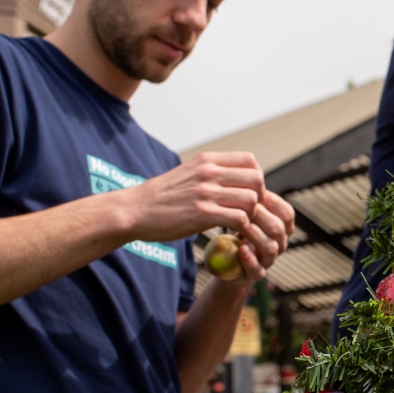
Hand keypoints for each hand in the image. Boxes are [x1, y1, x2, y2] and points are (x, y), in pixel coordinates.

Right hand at [121, 152, 266, 241]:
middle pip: (257, 180)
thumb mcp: (188, 173)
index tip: (248, 193)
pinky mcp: (202, 214)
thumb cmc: (162, 196)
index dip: (256, 178)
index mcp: (207, 160)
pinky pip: (239, 218)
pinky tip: (231, 232)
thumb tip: (237, 177)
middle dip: (259, 198)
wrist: (134, 210)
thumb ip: (211, 172)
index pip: (250, 160)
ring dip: (250, 214)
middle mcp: (208, 172)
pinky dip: (241, 228)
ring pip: (251, 200)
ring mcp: (206, 193)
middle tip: (248, 211)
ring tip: (239, 222)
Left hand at [231, 190, 296, 281]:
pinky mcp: (255, 274)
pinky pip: (258, 270)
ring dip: (256, 235)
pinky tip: (241, 249)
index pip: (286, 213)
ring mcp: (268, 260)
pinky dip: (250, 259)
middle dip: (262, 216)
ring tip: (241, 226)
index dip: (272, 202)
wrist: (225, 259)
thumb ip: (250, 195)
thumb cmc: (235, 229)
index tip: (253, 194)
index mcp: (280, 226)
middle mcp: (278, 243)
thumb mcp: (243, 209)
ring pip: (271, 248)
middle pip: (279, 228)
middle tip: (244, 207)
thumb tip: (249, 167)